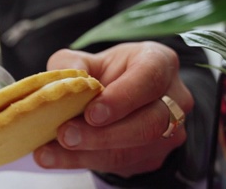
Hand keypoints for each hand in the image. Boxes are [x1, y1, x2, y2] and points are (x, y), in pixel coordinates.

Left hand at [33, 42, 193, 177]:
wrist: (116, 96)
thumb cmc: (105, 73)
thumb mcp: (85, 59)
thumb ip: (71, 64)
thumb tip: (63, 79)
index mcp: (159, 62)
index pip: (150, 78)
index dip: (121, 98)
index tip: (91, 113)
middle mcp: (174, 98)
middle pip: (148, 122)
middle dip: (103, 134)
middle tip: (66, 135)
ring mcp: (169, 131)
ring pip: (134, 149)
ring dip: (89, 153)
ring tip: (51, 151)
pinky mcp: (154, 156)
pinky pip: (123, 165)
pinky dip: (85, 161)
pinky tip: (57, 157)